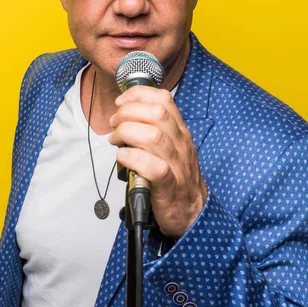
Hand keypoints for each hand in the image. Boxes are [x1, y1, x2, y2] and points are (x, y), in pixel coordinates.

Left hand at [108, 86, 207, 238]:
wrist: (192, 212)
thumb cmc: (176, 178)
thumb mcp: (170, 147)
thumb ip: (154, 129)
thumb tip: (125, 114)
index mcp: (180, 132)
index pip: (164, 99)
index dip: (138, 95)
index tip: (121, 102)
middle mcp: (180, 144)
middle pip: (157, 114)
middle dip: (129, 113)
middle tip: (115, 123)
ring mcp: (177, 164)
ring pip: (154, 137)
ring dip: (127, 133)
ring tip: (115, 140)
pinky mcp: (169, 186)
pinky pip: (154, 167)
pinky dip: (134, 159)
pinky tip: (123, 157)